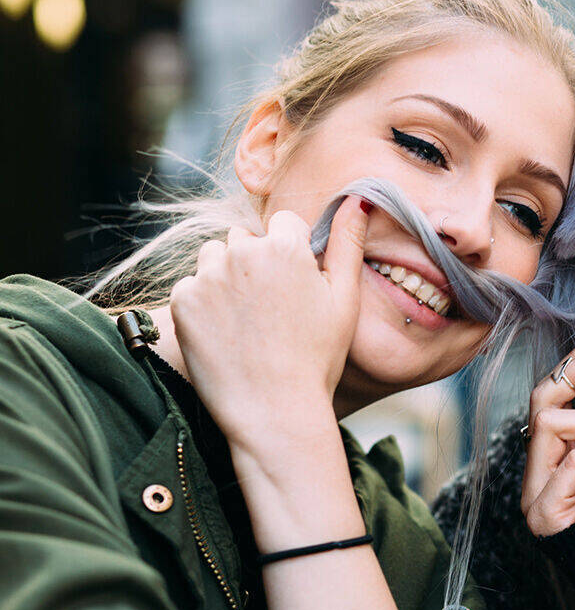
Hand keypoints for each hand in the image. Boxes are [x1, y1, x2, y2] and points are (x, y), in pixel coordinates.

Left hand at [170, 197, 369, 452]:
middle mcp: (242, 252)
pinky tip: (225, 333)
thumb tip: (359, 198)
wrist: (274, 411)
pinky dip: (204, 304)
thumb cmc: (317, 357)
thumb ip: (348, 242)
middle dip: (256, 262)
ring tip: (247, 321)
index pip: (284, 224)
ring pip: (215, 258)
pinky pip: (191, 286)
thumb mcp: (344, 299)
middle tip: (271, 309)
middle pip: (246, 239)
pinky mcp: (181, 300)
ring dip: (226, 277)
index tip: (295, 287)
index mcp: (285, 247)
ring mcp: (208, 276)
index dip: (292, 253)